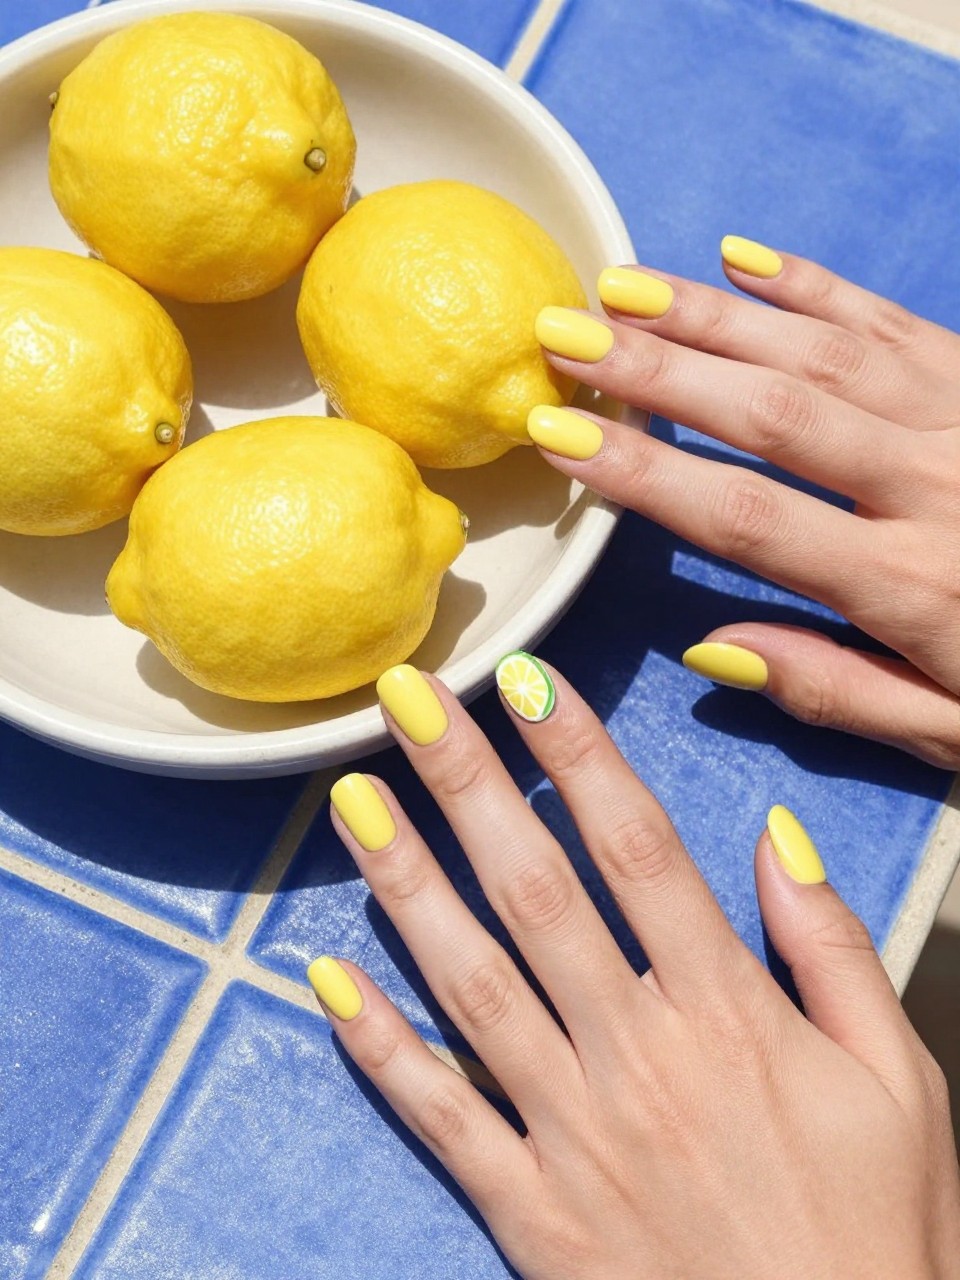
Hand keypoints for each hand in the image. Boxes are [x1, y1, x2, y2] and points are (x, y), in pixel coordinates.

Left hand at [307, 661, 959, 1278]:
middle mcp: (637, 1055)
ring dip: (405, 885)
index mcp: (728, 1013)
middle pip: (538, 891)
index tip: (527, 680)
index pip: (639, 849)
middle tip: (407, 699)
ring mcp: (572, 1134)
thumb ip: (834, 950)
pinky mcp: (529, 1211)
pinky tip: (323, 979)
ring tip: (350, 800)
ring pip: (471, 984)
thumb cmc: (877, 1228)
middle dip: (468, 783)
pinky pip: (442, 1115)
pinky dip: (379, 1046)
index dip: (579, 754)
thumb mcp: (899, 1080)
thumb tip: (774, 837)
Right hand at [529, 239, 959, 766]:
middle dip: (658, 370)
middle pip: (773, 412)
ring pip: (824, 351)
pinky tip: (745, 260)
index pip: (747, 517)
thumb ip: (835, 691)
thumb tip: (711, 649)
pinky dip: (817, 287)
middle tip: (562, 333)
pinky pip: (896, 321)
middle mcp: (935, 484)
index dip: (645, 472)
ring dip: (714, 317)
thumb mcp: (951, 731)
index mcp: (912, 583)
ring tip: (624, 289)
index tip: (559, 434)